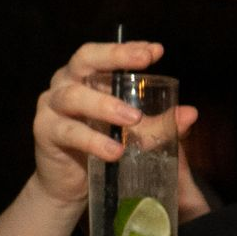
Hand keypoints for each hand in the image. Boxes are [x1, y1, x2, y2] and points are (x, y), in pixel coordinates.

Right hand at [31, 41, 198, 208]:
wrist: (71, 186)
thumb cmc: (103, 149)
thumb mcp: (135, 135)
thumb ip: (160, 124)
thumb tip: (191, 114)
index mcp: (86, 77)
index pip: (104, 54)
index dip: (127, 49)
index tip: (156, 50)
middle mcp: (65, 84)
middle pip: (84, 60)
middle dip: (114, 58)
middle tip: (143, 63)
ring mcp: (52, 107)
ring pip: (74, 96)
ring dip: (105, 105)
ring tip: (133, 120)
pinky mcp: (45, 132)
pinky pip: (68, 132)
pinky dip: (93, 141)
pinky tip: (114, 151)